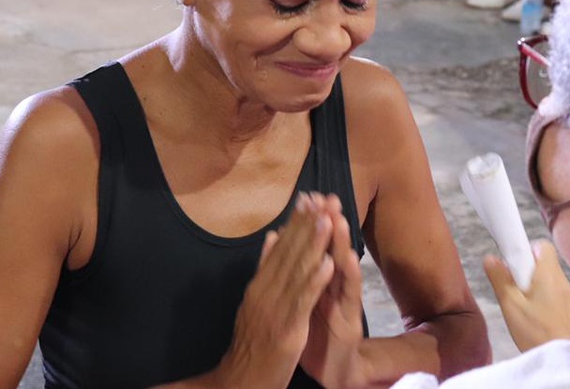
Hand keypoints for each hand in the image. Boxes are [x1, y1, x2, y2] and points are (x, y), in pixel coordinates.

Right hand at [218, 195, 335, 387]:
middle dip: (306, 225)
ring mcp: (275, 309)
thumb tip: (272, 237)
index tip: (308, 199)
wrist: (241, 380)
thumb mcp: (254, 301)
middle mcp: (265, 292)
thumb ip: (264, 270)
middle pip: (289, 253)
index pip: (280, 248)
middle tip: (320, 199)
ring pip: (297, 271)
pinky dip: (315, 280)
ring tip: (327, 220)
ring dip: (313, 244)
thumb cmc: (253, 342)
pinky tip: (328, 263)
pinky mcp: (288, 328)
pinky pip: (303, 300)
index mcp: (259, 285)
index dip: (295, 223)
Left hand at [299, 194, 368, 388]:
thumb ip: (300, 277)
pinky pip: (349, 297)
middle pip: (334, 251)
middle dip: (330, 223)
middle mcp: (335, 288)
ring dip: (342, 242)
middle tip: (328, 198)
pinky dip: (346, 277)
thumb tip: (287, 248)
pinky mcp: (351, 322)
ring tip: (338, 218)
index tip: (308, 196)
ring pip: (344, 268)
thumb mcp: (304, 303)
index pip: (317, 248)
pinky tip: (343, 258)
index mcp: (320, 283)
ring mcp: (345, 304)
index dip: (312, 223)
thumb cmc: (316, 336)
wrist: (332, 371)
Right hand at [484, 241, 569, 352]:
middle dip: (528, 270)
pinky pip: (556, 294)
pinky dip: (545, 298)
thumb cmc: (534, 331)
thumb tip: (491, 258)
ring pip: (550, 279)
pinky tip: (535, 316)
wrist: (558, 358)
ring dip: (536, 285)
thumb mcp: (510, 304)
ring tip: (523, 304)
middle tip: (515, 288)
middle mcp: (562, 281)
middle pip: (545, 263)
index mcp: (549, 274)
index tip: (515, 265)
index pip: (543, 246)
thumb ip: (500, 278)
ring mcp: (569, 296)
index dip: (527, 250)